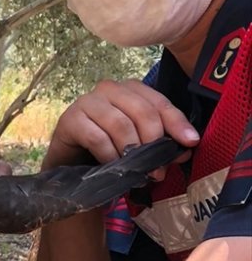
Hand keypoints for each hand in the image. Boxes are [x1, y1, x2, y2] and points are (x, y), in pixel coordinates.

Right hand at [44, 79, 199, 171]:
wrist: (69, 163)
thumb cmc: (107, 150)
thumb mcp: (139, 145)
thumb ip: (162, 144)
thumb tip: (187, 148)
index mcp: (130, 90)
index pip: (159, 102)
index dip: (176, 122)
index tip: (190, 143)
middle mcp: (109, 89)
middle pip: (142, 111)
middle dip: (154, 142)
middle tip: (158, 169)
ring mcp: (87, 102)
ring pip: (120, 123)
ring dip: (132, 151)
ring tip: (138, 171)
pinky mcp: (70, 119)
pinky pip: (96, 137)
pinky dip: (109, 155)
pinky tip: (113, 167)